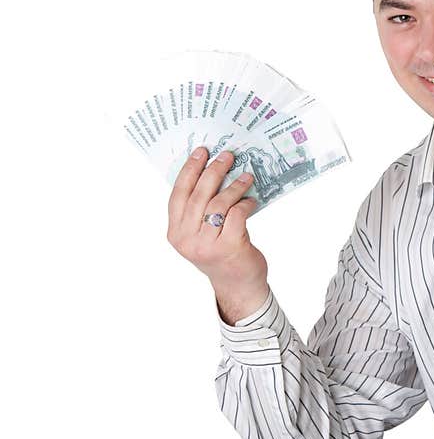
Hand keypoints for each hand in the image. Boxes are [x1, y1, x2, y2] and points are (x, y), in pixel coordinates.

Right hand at [166, 147, 268, 299]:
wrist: (238, 285)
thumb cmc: (221, 254)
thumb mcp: (201, 234)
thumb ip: (199, 210)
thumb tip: (212, 171)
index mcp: (176, 233)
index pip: (178, 195)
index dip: (189, 171)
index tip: (201, 152)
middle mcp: (187, 239)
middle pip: (199, 195)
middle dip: (213, 171)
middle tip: (227, 156)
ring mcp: (207, 245)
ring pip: (219, 204)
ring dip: (234, 186)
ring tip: (246, 177)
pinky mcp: (229, 247)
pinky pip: (236, 215)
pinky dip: (245, 204)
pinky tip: (252, 201)